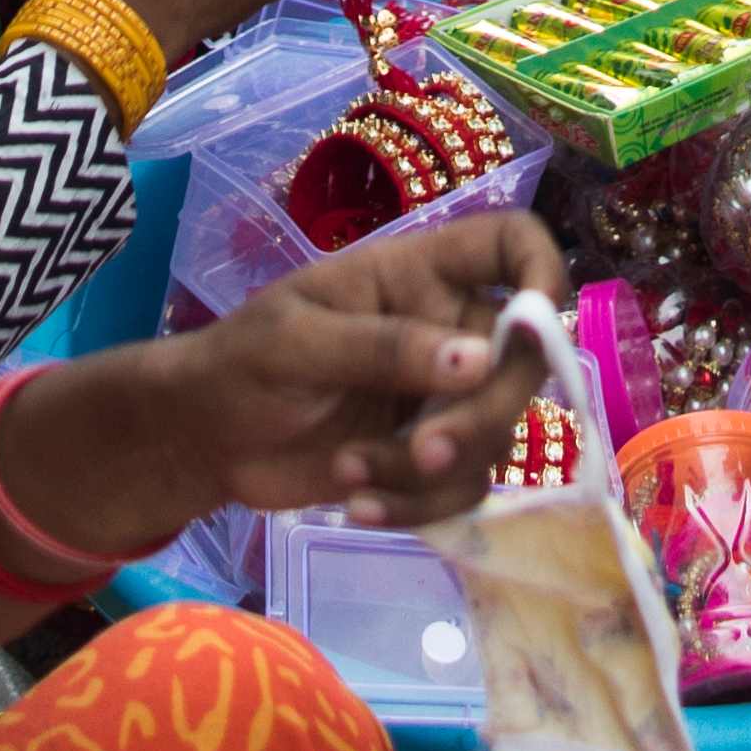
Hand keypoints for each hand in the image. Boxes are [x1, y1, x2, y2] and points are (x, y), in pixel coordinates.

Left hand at [72, 213, 568, 541]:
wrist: (206, 440)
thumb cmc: (241, 364)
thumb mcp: (295, 344)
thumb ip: (383, 348)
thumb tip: (480, 360)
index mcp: (418, 275)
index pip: (511, 243)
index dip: (544, 270)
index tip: (537, 326)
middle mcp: (446, 330)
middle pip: (521, 361)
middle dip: (479, 416)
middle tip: (424, 451)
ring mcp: (441, 397)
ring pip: (495, 435)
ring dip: (430, 471)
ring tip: (352, 475)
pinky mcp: (428, 459)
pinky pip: (463, 487)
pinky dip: (417, 507)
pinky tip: (359, 506)